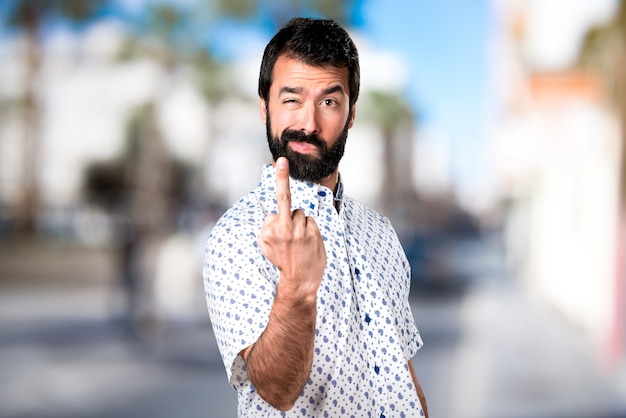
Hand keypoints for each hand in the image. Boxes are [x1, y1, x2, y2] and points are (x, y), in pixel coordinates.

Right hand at [258, 157, 325, 297]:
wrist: (298, 282)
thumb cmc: (282, 261)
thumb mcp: (265, 245)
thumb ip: (268, 226)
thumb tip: (275, 214)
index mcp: (269, 230)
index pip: (276, 206)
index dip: (279, 187)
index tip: (280, 161)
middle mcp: (283, 228)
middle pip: (288, 205)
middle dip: (282, 178)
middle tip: (281, 160)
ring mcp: (299, 231)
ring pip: (301, 214)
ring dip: (301, 224)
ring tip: (299, 243)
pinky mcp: (313, 234)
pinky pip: (311, 222)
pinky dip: (310, 229)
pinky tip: (307, 244)